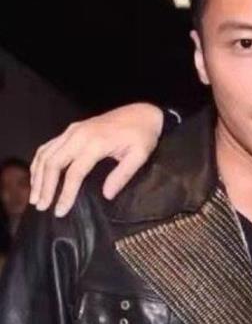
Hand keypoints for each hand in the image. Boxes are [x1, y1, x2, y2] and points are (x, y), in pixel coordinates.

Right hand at [30, 103, 164, 216]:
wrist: (143, 113)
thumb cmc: (143, 135)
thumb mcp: (140, 155)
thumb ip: (123, 175)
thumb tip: (107, 195)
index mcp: (96, 142)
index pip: (74, 173)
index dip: (66, 194)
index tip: (60, 211)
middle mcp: (79, 134)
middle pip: (53, 163)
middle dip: (45, 187)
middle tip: (42, 206)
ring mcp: (73, 130)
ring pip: (46, 153)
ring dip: (38, 176)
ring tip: (35, 196)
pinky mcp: (72, 129)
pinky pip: (49, 145)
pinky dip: (40, 161)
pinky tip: (38, 176)